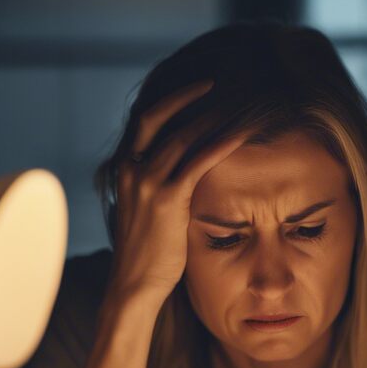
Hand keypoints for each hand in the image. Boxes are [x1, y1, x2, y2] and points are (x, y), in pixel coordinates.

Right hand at [108, 81, 244, 307]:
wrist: (134, 285)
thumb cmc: (148, 253)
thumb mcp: (148, 211)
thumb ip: (161, 187)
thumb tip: (184, 174)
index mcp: (125, 169)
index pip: (145, 120)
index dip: (171, 100)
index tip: (196, 88)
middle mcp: (131, 169)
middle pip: (160, 117)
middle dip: (189, 96)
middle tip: (218, 82)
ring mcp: (146, 183)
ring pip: (180, 136)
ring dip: (211, 116)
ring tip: (236, 103)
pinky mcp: (166, 200)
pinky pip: (197, 162)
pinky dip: (220, 144)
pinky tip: (240, 133)